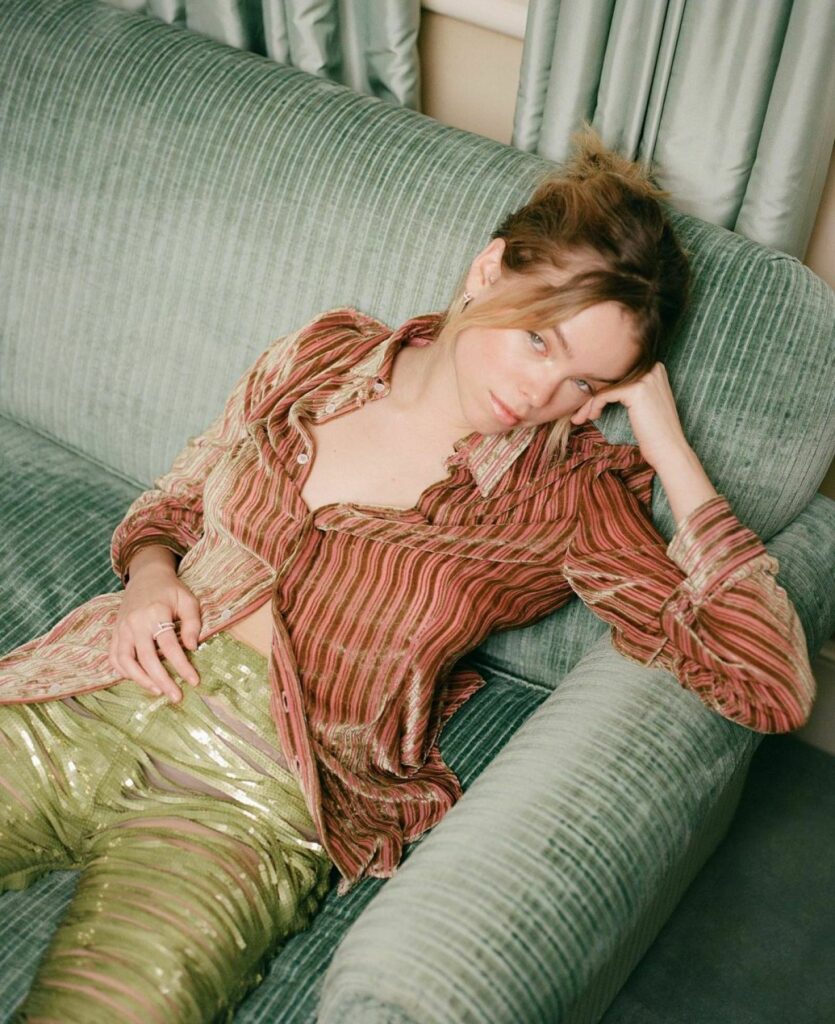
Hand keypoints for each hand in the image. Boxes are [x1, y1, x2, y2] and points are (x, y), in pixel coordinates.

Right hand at [109, 563, 202, 701]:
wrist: (146, 576)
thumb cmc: (171, 590)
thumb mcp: (188, 600)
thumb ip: (192, 623)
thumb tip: (193, 648)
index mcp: (156, 613)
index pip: (169, 646)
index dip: (182, 666)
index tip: (194, 681)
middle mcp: (135, 623)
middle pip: (147, 658)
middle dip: (162, 680)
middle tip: (176, 696)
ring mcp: (122, 628)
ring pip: (125, 661)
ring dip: (141, 680)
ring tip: (158, 691)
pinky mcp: (115, 632)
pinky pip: (114, 657)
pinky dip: (124, 672)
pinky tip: (140, 679)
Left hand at [569, 362, 689, 470]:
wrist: (669, 450)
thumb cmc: (655, 433)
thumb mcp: (644, 404)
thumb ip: (630, 390)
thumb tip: (602, 386)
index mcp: (655, 369)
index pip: (618, 374)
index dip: (601, 388)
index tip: (588, 405)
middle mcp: (652, 368)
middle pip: (611, 379)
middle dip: (591, 396)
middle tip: (579, 413)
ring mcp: (645, 378)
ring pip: (605, 387)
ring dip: (588, 404)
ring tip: (581, 418)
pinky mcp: (635, 390)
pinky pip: (604, 395)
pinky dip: (594, 406)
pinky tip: (593, 417)